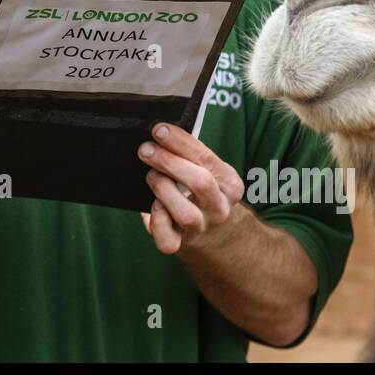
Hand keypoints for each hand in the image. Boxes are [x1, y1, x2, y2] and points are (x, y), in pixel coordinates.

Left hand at [137, 121, 245, 254]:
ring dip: (163, 190)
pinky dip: (156, 222)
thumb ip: (190, 154)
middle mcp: (219, 206)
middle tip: (146, 150)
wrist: (215, 233)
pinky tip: (152, 206)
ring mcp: (202, 227)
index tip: (159, 130)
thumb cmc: (202, 190)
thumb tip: (160, 133)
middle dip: (169, 163)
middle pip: (199, 183)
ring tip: (151, 176)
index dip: (180, 142)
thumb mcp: (208, 170)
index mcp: (229, 183)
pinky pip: (168, 240)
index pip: (206, 158)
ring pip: (185, 214)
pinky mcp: (181, 244)